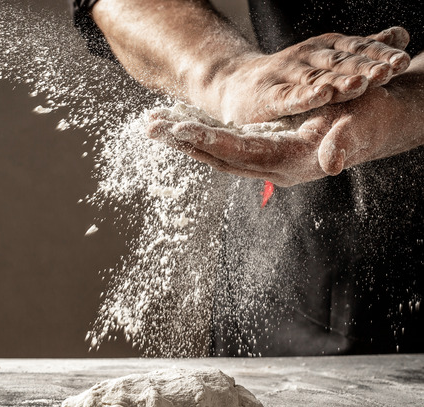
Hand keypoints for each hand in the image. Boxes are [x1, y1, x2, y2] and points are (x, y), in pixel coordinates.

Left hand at [147, 79, 421, 186]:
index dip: (210, 141)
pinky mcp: (263, 149)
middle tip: (152, 127)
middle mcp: (272, 165)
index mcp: (290, 161)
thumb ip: (344, 143)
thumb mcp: (361, 126)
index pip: (240, 152)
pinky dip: (200, 135)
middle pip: (217, 156)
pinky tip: (181, 126)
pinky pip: (225, 146)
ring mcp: (266, 159)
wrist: (376, 122)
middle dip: (183, 142)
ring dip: (184, 141)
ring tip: (154, 126)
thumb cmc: (370, 119)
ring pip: (216, 153)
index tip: (181, 130)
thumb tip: (330, 162)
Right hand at [202, 27, 410, 124]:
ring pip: (318, 78)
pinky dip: (306, 96)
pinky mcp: (268, 96)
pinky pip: (289, 97)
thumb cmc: (286, 76)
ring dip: (341, 81)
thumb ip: (360, 50)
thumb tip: (400, 35)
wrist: (233, 85)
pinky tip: (321, 95)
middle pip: (341, 62)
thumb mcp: (325, 59)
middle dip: (367, 67)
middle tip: (389, 71)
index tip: (402, 61)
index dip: (380, 54)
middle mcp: (307, 57)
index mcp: (325, 48)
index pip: (357, 49)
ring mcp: (286, 75)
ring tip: (361, 83)